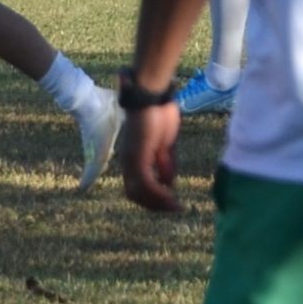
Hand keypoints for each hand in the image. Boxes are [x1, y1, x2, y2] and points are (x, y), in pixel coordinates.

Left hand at [120, 97, 183, 213]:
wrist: (152, 96)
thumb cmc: (159, 114)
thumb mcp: (165, 145)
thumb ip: (165, 163)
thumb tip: (169, 183)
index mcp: (133, 158)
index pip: (137, 187)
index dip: (152, 198)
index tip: (170, 201)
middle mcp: (127, 162)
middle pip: (135, 194)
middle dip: (155, 205)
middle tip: (173, 208)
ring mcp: (131, 160)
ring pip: (139, 192)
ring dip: (158, 202)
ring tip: (175, 205)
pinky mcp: (138, 156)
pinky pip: (147, 183)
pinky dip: (159, 193)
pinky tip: (171, 196)